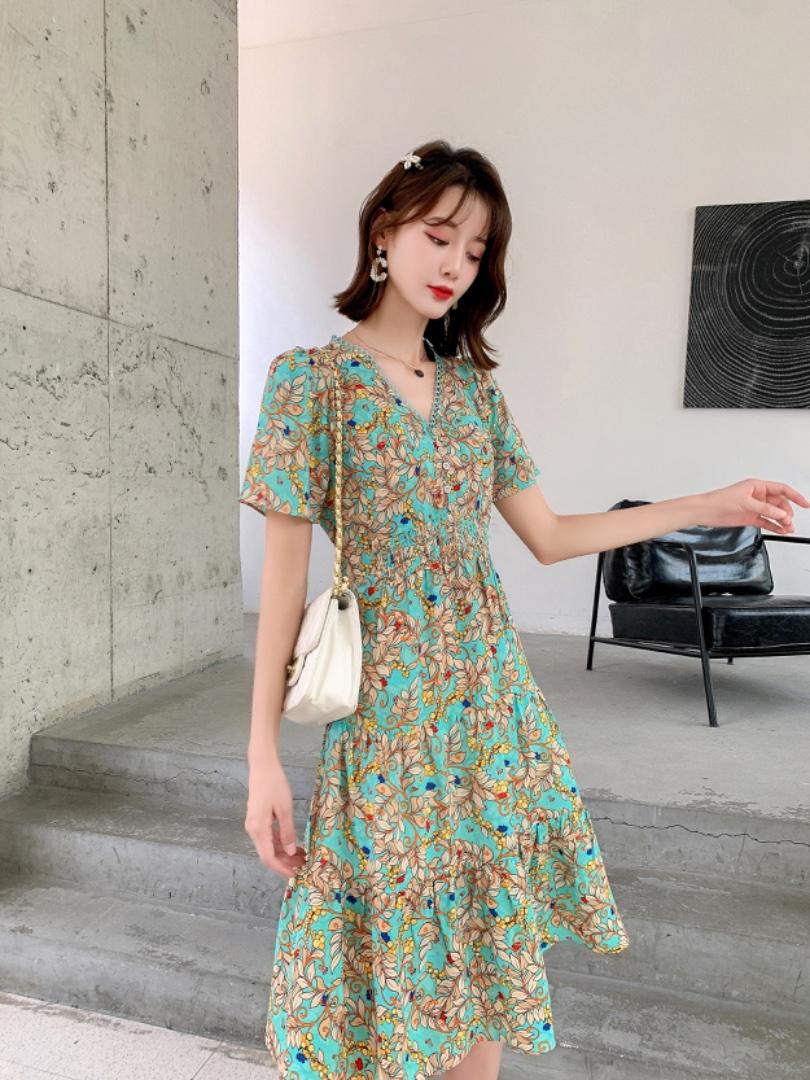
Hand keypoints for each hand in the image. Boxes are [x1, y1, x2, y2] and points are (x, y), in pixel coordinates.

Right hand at [244, 757, 307, 878]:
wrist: (262, 766)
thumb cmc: (275, 784)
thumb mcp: (284, 809)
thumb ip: (287, 832)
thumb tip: (291, 852)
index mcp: (258, 829)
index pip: (268, 858)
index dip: (282, 868)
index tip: (296, 874)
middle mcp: (253, 830)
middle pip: (267, 854)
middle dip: (285, 863)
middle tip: (304, 866)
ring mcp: (254, 825)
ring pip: (268, 846)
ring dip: (283, 854)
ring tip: (302, 857)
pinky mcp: (258, 819)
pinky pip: (268, 837)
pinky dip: (280, 843)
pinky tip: (293, 845)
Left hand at [696, 478, 809, 532]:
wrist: (705, 511)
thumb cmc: (720, 500)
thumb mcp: (745, 503)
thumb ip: (764, 509)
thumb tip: (780, 513)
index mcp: (757, 486)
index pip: (781, 489)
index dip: (795, 496)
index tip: (805, 504)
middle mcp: (757, 496)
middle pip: (779, 503)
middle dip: (787, 512)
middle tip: (789, 521)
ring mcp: (754, 507)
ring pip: (774, 514)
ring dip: (782, 521)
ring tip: (788, 528)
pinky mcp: (750, 517)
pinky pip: (767, 521)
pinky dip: (774, 526)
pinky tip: (781, 530)